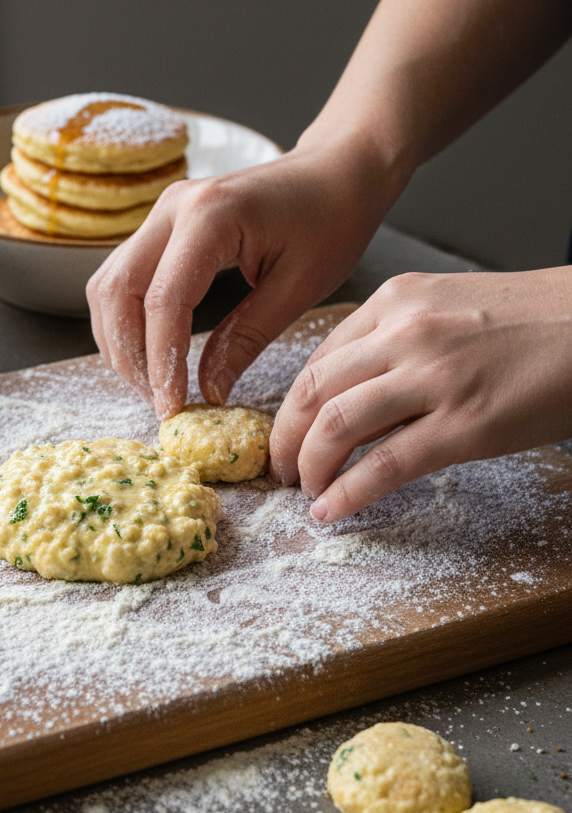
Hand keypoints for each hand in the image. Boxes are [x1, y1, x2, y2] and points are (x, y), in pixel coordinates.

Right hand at [85, 141, 392, 419]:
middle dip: (130, 357)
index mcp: (210, 216)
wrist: (336, 171)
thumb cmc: (331, 220)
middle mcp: (171, 209)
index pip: (163, 301)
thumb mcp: (299, 287)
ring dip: (120, 342)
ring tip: (155, 384)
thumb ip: (247, 339)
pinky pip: (121, 280)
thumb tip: (209, 392)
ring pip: (108, 288)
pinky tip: (152, 353)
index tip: (172, 408)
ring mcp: (160, 215)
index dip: (161, 363)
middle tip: (159, 402)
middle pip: (117, 293)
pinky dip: (127, 323)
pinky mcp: (160, 228)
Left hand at [270, 267, 571, 521]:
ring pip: (335, 428)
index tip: (285, 433)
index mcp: (396, 301)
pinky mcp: (465, 425)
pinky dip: (346, 495)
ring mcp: (434, 378)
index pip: (317, 360)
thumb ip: (394, 343)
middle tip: (279, 469)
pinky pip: (383, 467)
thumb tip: (348, 396)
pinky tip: (331, 511)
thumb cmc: (535, 323)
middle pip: (312, 393)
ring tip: (307, 490)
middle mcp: (405, 333)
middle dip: (283, 440)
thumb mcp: (449, 309)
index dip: (290, 407)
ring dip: (309, 468)